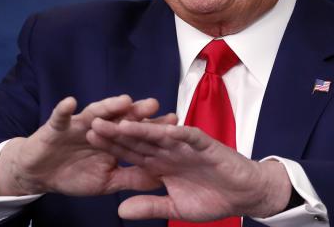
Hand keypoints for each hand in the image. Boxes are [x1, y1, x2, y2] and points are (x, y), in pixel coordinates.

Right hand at [0, 95, 176, 196]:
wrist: (40, 174)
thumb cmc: (74, 174)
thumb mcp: (107, 181)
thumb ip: (132, 178)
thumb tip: (161, 180)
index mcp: (113, 139)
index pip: (136, 130)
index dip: (153, 127)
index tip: (175, 122)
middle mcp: (99, 127)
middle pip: (120, 116)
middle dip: (136, 111)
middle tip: (154, 104)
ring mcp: (78, 124)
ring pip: (95, 112)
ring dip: (108, 106)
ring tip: (123, 101)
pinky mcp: (56, 127)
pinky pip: (60, 117)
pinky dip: (64, 110)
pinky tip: (71, 102)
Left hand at [87, 119, 291, 220]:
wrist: (244, 194)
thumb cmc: (213, 198)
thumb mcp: (174, 208)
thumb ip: (149, 206)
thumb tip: (119, 210)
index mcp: (161, 164)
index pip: (132, 153)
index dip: (112, 148)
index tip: (89, 141)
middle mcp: (170, 151)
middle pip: (139, 140)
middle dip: (117, 132)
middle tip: (92, 123)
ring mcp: (186, 146)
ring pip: (159, 134)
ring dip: (140, 128)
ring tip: (118, 123)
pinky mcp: (205, 145)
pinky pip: (188, 136)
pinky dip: (176, 132)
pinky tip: (161, 127)